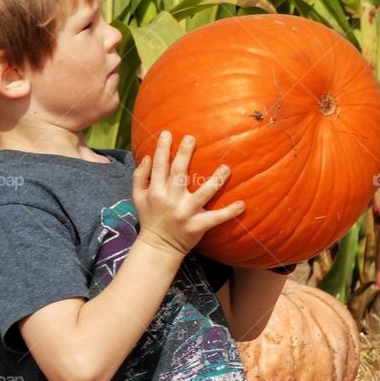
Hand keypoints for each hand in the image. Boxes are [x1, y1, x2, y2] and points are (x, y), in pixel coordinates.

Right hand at [133, 131, 244, 257]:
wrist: (158, 247)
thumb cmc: (150, 218)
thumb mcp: (138, 197)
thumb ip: (140, 176)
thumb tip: (148, 156)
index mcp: (155, 192)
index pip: (159, 166)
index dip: (163, 149)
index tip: (168, 133)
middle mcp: (170, 200)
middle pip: (179, 174)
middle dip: (185, 155)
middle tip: (192, 138)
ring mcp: (185, 213)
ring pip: (202, 194)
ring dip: (215, 180)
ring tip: (226, 168)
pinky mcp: (197, 226)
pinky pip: (215, 218)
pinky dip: (229, 212)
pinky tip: (242, 204)